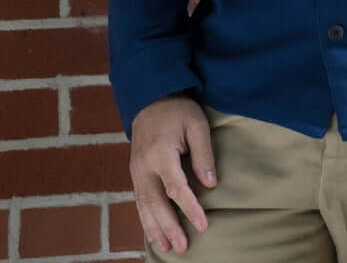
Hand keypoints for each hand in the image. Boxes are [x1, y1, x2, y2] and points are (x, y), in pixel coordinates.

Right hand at [130, 95, 216, 254]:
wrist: (151, 99)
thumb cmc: (178, 111)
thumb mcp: (197, 125)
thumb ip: (203, 154)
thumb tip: (211, 185)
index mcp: (160, 154)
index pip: (176, 188)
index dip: (190, 208)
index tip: (203, 225)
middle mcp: (144, 167)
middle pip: (156, 204)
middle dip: (169, 227)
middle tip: (183, 247)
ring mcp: (136, 172)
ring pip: (144, 207)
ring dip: (155, 229)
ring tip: (168, 247)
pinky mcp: (135, 174)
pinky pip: (139, 201)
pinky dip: (145, 220)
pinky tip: (154, 232)